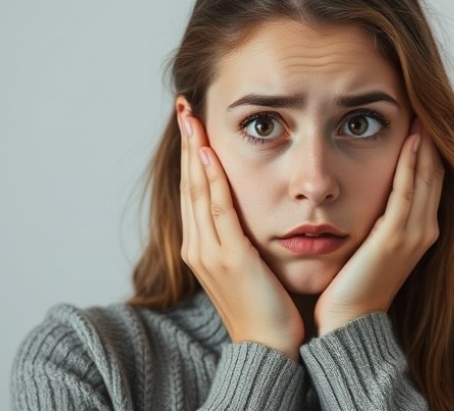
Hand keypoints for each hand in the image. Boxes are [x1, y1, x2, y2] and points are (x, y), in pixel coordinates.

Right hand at [178, 103, 304, 360]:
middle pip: (189, 184)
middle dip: (187, 143)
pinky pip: (218, 210)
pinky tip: (211, 154)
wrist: (269, 348)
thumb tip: (248, 212)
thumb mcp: (248, 266)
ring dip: (195, 151)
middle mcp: (197, 246)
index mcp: (200, 247)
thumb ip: (242, 237)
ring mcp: (209, 252)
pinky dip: (212, 179)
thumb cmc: (266, 308)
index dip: (191, 155)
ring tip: (191, 117)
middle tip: (184, 105)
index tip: (192, 122)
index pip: (193, 191)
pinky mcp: (228, 257)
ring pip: (198, 191)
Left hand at [314, 120, 443, 334]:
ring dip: (425, 143)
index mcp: (418, 230)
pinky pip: (407, 191)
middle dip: (430, 137)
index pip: (427, 178)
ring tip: (421, 110)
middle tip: (424, 102)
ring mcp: (414, 234)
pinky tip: (411, 139)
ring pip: (425, 177)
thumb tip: (360, 194)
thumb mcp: (367, 245)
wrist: (347, 321)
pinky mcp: (396, 238)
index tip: (417, 115)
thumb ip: (373, 219)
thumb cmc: (350, 285)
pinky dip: (411, 164)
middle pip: (433, 172)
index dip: (426, 147)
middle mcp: (424, 229)